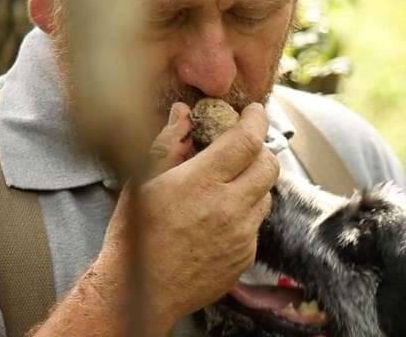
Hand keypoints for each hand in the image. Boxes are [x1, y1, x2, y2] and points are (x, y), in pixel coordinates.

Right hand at [95, 101, 278, 330]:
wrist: (139, 293)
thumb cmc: (135, 234)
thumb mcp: (141, 181)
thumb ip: (167, 143)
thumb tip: (183, 112)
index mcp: (202, 183)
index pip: (247, 140)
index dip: (256, 120)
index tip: (254, 112)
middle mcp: (229, 208)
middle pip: (269, 165)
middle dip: (260, 150)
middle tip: (242, 148)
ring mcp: (242, 235)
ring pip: (266, 195)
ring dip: (253, 183)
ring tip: (225, 186)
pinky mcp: (246, 256)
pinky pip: (256, 225)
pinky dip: (245, 214)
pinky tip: (218, 218)